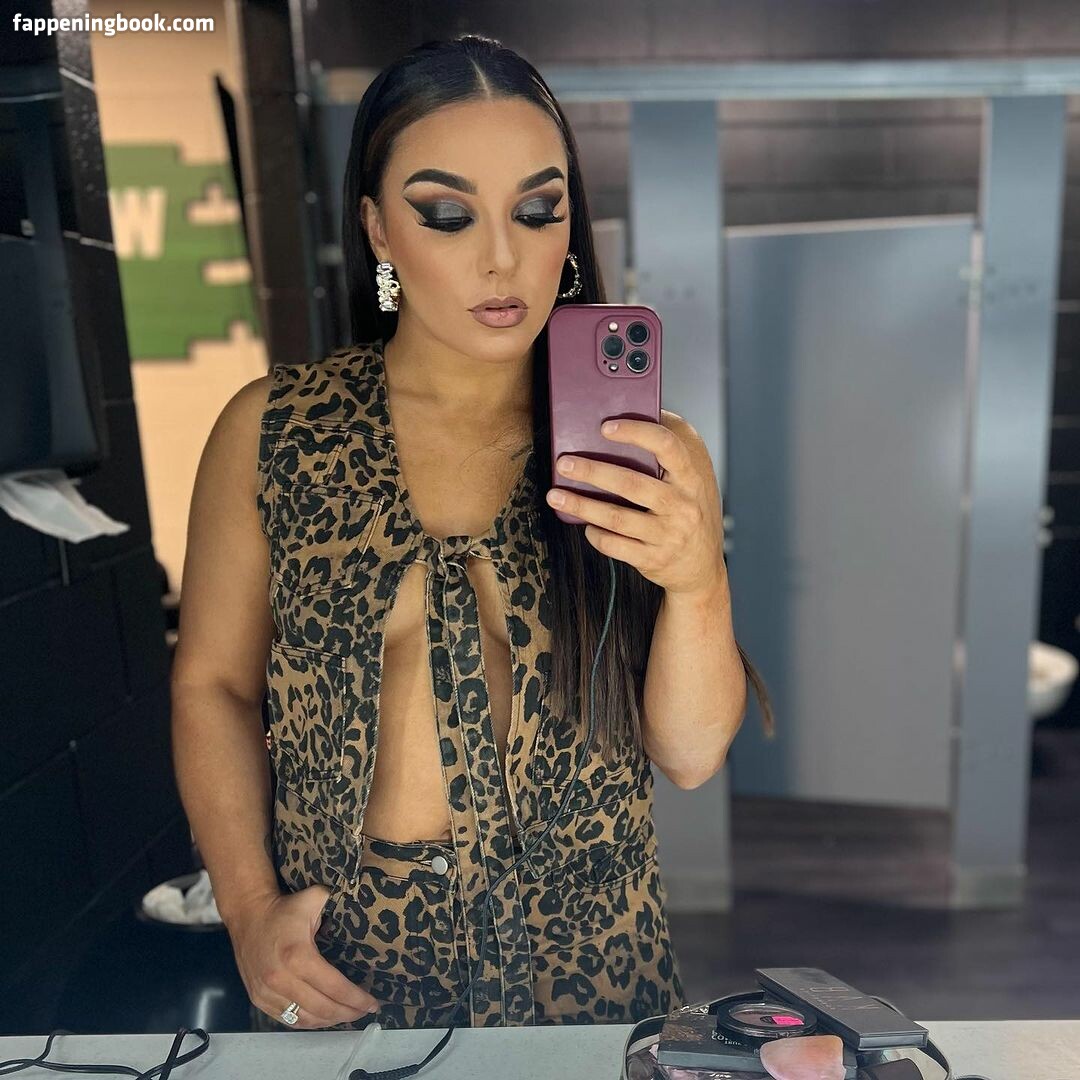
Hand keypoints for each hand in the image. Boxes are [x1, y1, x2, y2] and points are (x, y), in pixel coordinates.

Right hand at [226, 884, 380, 1028]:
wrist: (247, 916)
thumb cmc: (283, 909)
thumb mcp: (312, 898)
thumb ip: (334, 900)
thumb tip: (356, 902)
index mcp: (299, 956)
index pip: (335, 987)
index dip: (357, 999)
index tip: (373, 1003)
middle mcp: (282, 980)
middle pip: (323, 1008)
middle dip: (349, 1013)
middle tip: (365, 1011)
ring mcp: (268, 993)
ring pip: (305, 1019)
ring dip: (330, 1021)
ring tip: (348, 1014)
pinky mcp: (259, 1000)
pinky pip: (288, 1020)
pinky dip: (309, 1022)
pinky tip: (324, 1018)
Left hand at [545, 411, 726, 597]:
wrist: (702, 567)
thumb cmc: (691, 509)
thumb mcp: (694, 476)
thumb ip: (671, 446)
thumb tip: (637, 413)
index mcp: (692, 477)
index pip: (667, 446)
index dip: (635, 433)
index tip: (605, 427)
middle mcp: (682, 505)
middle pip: (631, 484)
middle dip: (592, 472)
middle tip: (564, 463)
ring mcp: (668, 535)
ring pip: (617, 517)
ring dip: (581, 504)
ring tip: (555, 495)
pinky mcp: (653, 559)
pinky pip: (615, 546)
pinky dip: (595, 534)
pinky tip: (585, 524)